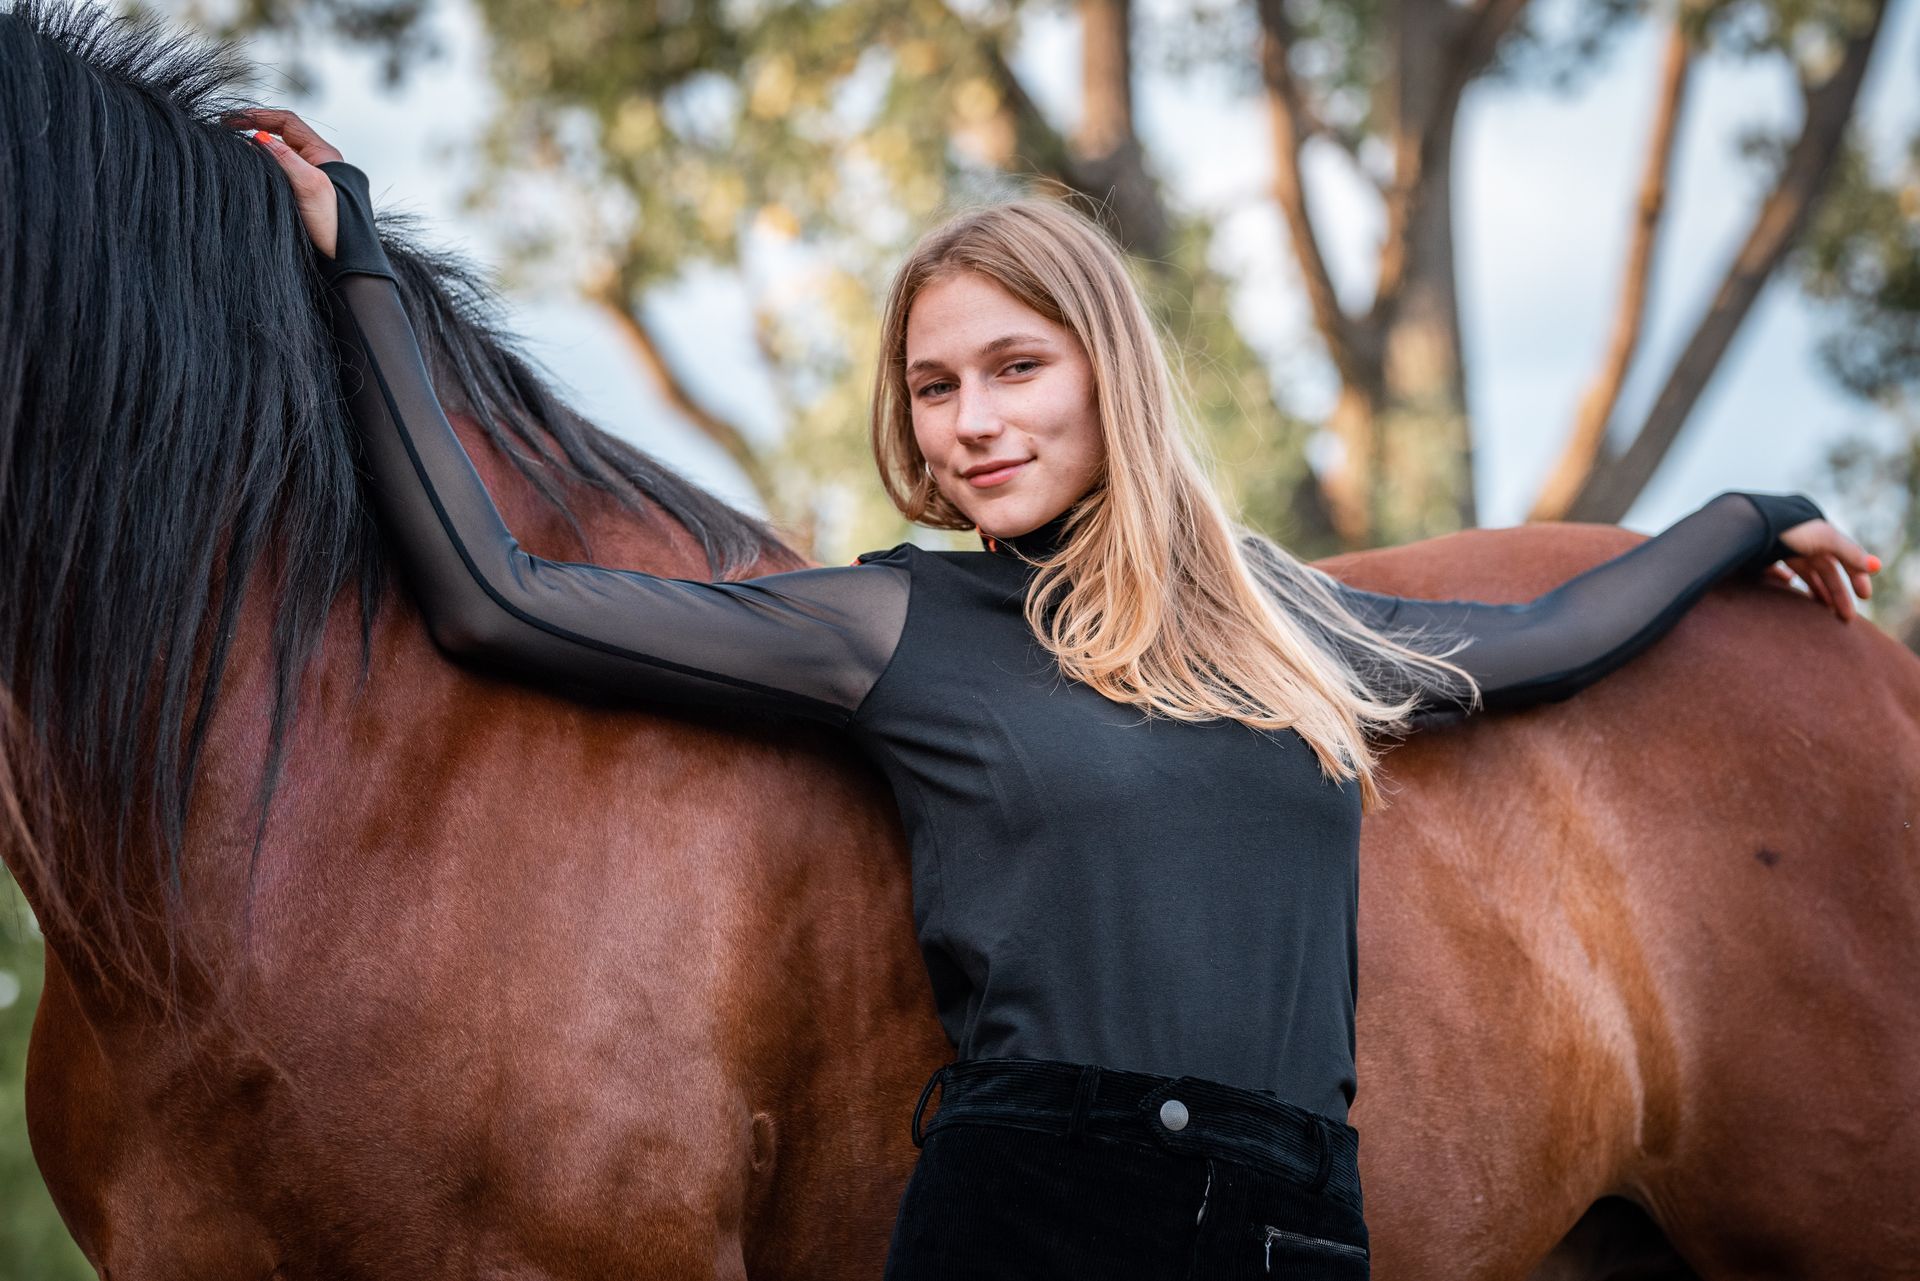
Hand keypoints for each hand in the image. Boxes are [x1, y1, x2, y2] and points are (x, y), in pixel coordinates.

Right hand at [225, 108, 344, 257]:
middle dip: (253, 132)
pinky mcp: (300, 201)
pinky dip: (259, 173)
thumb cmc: (335, 225)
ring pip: (275, 159)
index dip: (258, 116)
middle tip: (225, 135)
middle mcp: (317, 165)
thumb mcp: (310, 186)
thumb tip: (258, 138)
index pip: (287, 122)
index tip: (230, 120)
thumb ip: (284, 159)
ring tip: (231, 155)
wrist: (344, 262)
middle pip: (280, 138)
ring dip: (254, 155)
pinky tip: (244, 178)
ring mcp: (308, 183)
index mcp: (324, 155)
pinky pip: (275, 178)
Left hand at [1761, 517, 1878, 621]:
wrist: (1744, 526)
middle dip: (1837, 592)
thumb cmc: (1787, 530)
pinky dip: (1784, 580)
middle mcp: (1802, 541)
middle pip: (1824, 570)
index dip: (1855, 576)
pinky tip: (1788, 585)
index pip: (1843, 558)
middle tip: (1846, 617)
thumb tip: (1876, 566)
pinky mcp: (1759, 557)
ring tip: (1824, 611)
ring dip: (1816, 592)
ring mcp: (1780, 548)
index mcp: (1818, 534)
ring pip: (1803, 574)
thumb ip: (1849, 552)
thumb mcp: (1824, 538)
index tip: (1865, 598)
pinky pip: (1776, 571)